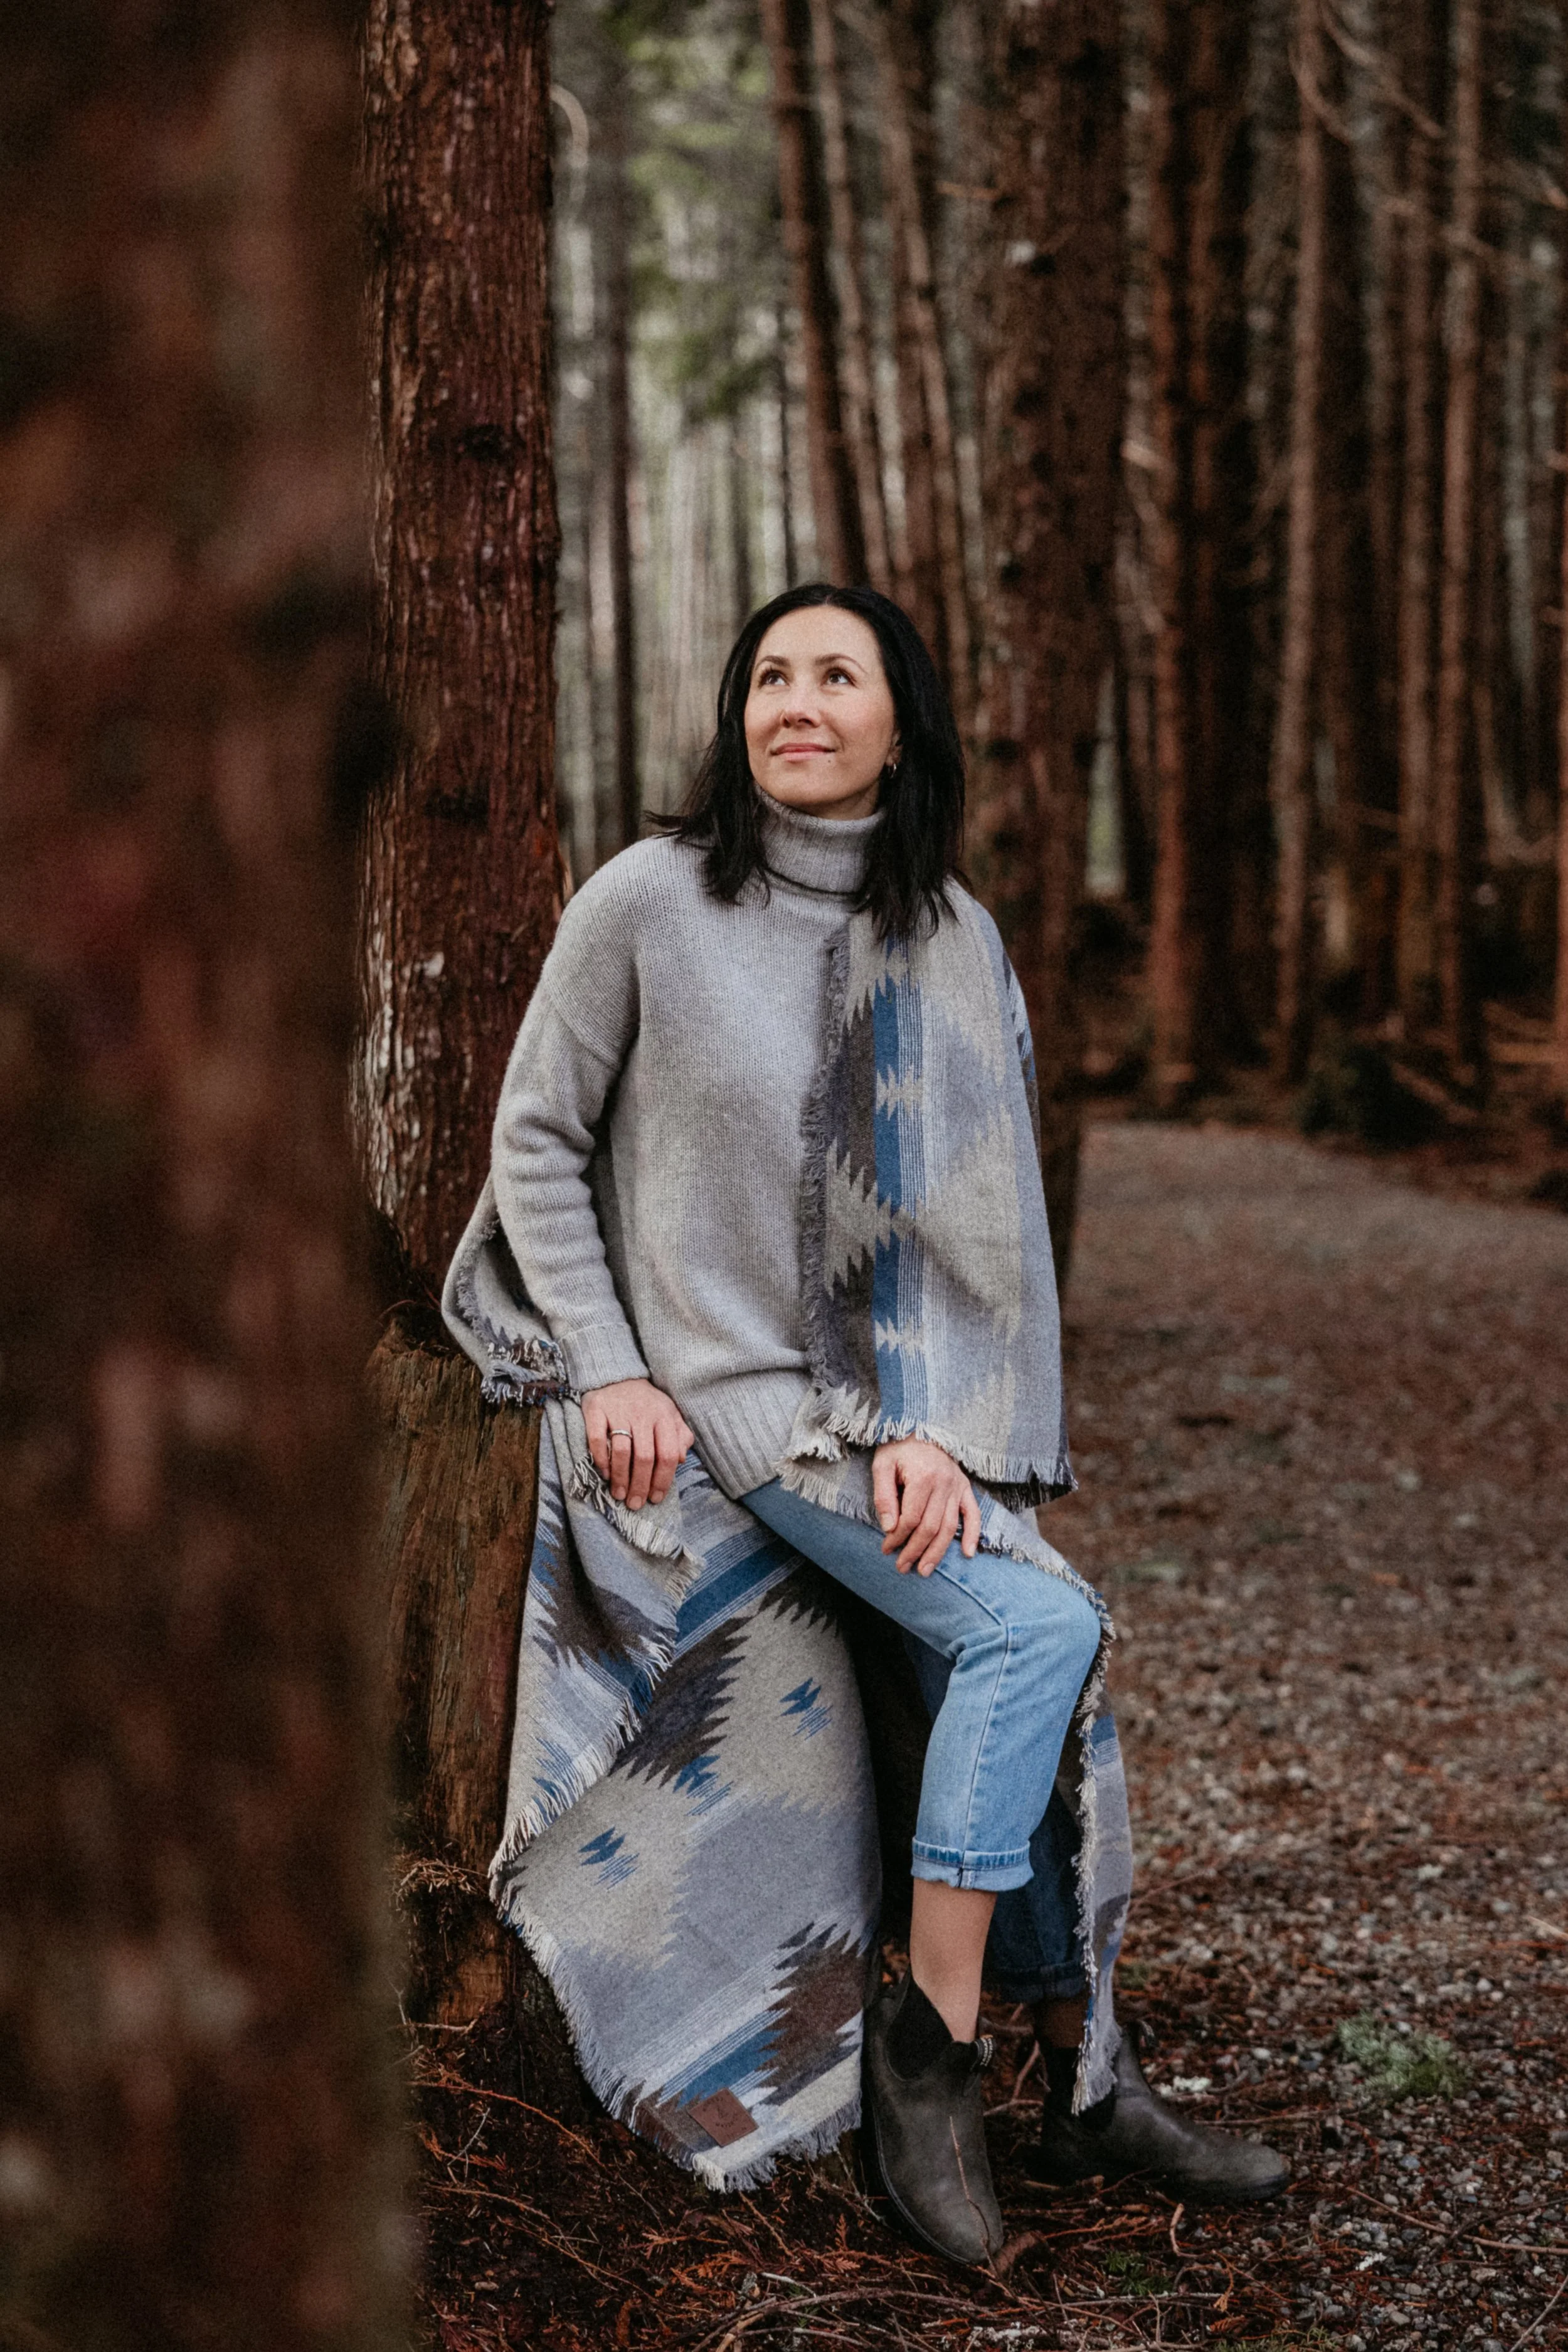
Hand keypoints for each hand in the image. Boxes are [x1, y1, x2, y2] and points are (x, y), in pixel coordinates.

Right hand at [582, 1378, 693, 1509]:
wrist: (617, 1374)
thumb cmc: (646, 1401)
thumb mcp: (669, 1413)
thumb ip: (680, 1434)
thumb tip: (681, 1459)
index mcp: (664, 1416)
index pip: (667, 1454)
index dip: (663, 1480)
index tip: (656, 1498)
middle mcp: (643, 1414)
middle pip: (645, 1457)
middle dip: (640, 1485)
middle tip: (635, 1504)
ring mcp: (619, 1411)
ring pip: (623, 1451)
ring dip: (621, 1478)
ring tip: (619, 1494)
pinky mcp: (596, 1409)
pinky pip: (598, 1439)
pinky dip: (602, 1459)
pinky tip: (605, 1473)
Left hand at [872, 1439, 980, 1575]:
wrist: (921, 1425)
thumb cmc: (898, 1447)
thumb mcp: (882, 1465)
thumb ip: (884, 1496)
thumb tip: (889, 1528)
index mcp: (923, 1478)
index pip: (910, 1518)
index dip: (897, 1538)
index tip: (886, 1549)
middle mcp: (944, 1483)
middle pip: (930, 1527)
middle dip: (915, 1551)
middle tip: (902, 1567)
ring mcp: (957, 1486)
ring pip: (949, 1527)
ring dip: (938, 1551)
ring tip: (925, 1569)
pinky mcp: (965, 1487)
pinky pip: (973, 1514)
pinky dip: (972, 1534)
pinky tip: (967, 1552)